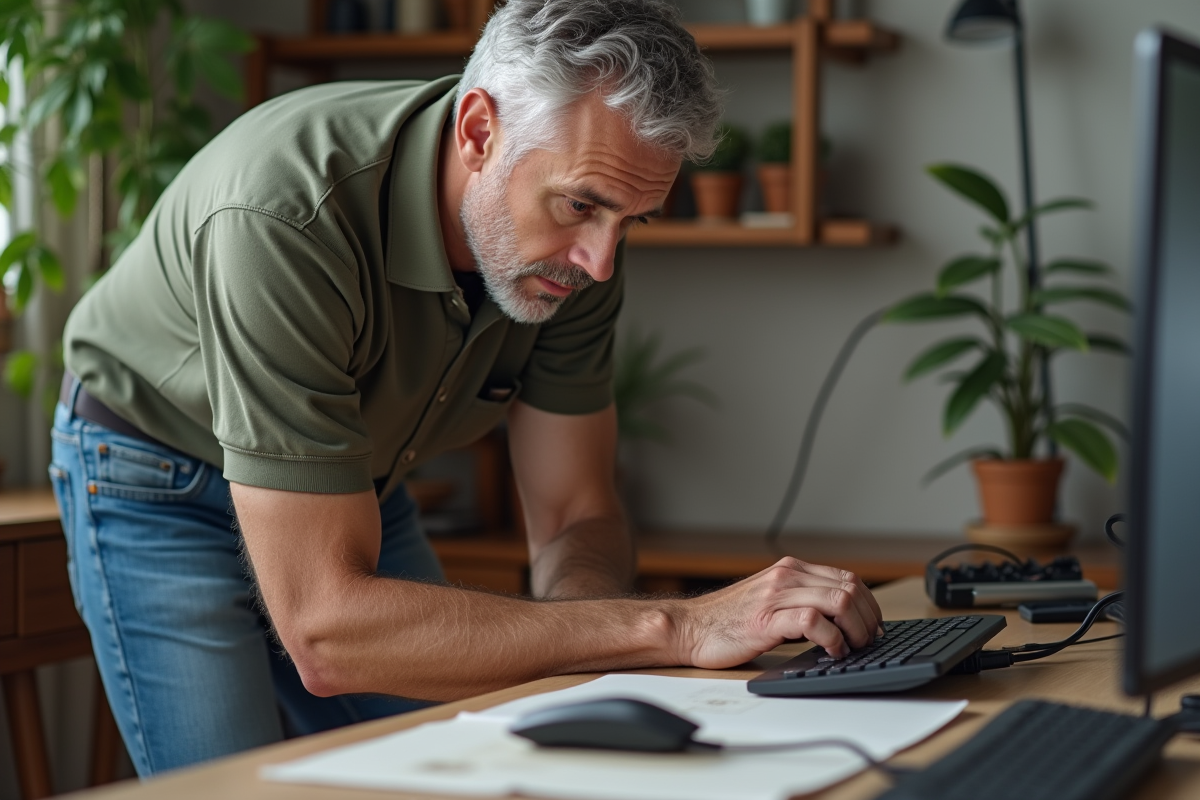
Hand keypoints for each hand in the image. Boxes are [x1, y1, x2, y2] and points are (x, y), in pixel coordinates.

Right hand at [672, 557, 883, 668]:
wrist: (691, 627)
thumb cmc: (728, 621)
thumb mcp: (771, 601)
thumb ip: (800, 601)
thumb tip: (840, 620)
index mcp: (790, 570)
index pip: (849, 578)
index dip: (870, 605)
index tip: (873, 628)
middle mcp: (787, 576)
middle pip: (851, 588)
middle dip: (868, 619)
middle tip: (867, 643)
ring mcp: (777, 595)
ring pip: (839, 601)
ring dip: (856, 630)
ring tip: (851, 648)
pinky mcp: (766, 618)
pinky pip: (813, 622)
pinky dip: (832, 639)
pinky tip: (831, 651)